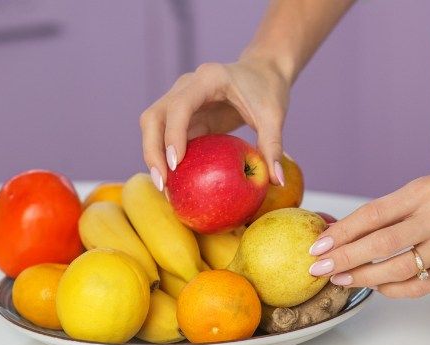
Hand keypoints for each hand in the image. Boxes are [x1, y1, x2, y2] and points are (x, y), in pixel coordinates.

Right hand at [139, 57, 290, 189]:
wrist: (263, 73)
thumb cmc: (268, 90)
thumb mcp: (273, 117)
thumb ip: (273, 146)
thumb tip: (277, 182)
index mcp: (208, 79)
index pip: (180, 105)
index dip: (173, 134)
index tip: (176, 165)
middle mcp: (186, 86)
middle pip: (154, 117)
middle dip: (152, 150)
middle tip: (163, 183)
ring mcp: (180, 100)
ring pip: (152, 126)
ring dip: (153, 155)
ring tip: (165, 188)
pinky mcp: (183, 116)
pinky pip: (166, 136)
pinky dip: (165, 157)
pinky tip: (174, 182)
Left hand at [307, 176, 429, 297]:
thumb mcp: (420, 192)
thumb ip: (386, 212)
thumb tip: (338, 236)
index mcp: (423, 192)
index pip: (374, 214)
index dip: (343, 232)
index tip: (319, 246)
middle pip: (383, 243)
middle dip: (346, 258)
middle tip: (319, 268)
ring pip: (399, 268)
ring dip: (365, 277)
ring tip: (342, 279)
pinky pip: (420, 286)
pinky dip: (393, 290)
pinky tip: (375, 287)